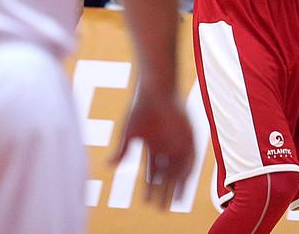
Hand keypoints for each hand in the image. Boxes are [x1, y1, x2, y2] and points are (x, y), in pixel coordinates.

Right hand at [111, 82, 194, 207]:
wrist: (157, 90)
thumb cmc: (140, 108)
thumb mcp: (129, 133)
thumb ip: (122, 151)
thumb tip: (107, 167)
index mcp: (153, 144)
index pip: (152, 172)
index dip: (149, 187)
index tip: (146, 202)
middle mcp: (167, 146)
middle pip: (165, 174)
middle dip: (162, 191)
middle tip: (160, 209)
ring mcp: (179, 142)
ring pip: (178, 170)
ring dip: (175, 186)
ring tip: (172, 203)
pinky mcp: (189, 137)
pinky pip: (190, 159)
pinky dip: (187, 172)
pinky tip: (182, 185)